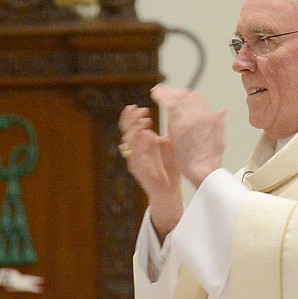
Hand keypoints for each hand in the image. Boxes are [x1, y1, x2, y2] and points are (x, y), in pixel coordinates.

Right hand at [118, 105, 181, 239]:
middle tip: (142, 111)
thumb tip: (171, 118)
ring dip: (136, 130)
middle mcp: (135, 152)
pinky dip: (141, 146)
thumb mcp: (168, 147)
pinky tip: (148, 137)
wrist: (169, 192)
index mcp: (140, 145)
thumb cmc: (168, 169)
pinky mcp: (140, 172)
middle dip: (132, 120)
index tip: (137, 106)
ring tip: (146, 122)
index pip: (129, 127)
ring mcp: (136, 162)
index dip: (130, 116)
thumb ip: (165, 135)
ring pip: (129, 143)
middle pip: (126, 132)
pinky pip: (137, 157)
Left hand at [151, 84, 225, 187]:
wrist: (204, 170)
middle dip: (175, 92)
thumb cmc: (211, 160)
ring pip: (176, 97)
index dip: (186, 95)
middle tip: (165, 91)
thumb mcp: (219, 138)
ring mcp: (188, 118)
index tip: (179, 95)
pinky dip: (161, 97)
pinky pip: (168, 104)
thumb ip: (218, 122)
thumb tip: (222, 110)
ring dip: (166, 92)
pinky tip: (155, 95)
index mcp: (209, 118)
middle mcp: (200, 114)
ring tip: (158, 91)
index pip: (196, 98)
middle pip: (186, 95)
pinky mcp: (177, 124)